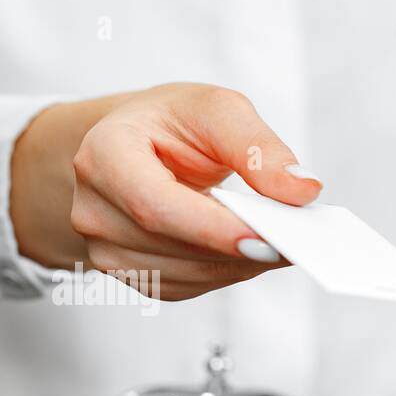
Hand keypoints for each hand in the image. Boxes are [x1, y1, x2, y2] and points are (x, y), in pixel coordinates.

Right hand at [11, 83, 322, 300]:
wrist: (134, 148)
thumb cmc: (169, 124)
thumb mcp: (214, 109)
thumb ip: (258, 147)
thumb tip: (301, 191)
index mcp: (103, 154)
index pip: (154, 205)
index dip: (210, 228)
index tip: (266, 240)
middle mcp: (94, 208)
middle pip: (172, 245)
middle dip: (239, 249)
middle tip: (298, 243)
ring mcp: (104, 249)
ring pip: (184, 274)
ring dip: (239, 265)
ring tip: (282, 243)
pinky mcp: (129, 275)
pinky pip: (186, 286)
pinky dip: (225, 272)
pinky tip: (250, 252)